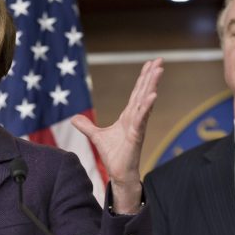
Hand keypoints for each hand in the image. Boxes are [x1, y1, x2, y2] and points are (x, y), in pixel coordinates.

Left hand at [70, 58, 162, 213]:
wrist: (119, 173)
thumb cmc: (114, 156)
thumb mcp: (96, 137)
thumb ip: (86, 126)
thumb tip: (74, 118)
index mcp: (128, 116)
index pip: (136, 93)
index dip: (142, 78)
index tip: (149, 64)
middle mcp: (136, 118)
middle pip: (144, 92)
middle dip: (151, 76)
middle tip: (160, 60)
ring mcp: (138, 126)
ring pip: (145, 102)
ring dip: (152, 86)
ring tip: (159, 71)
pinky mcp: (136, 135)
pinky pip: (142, 118)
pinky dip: (147, 107)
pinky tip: (152, 95)